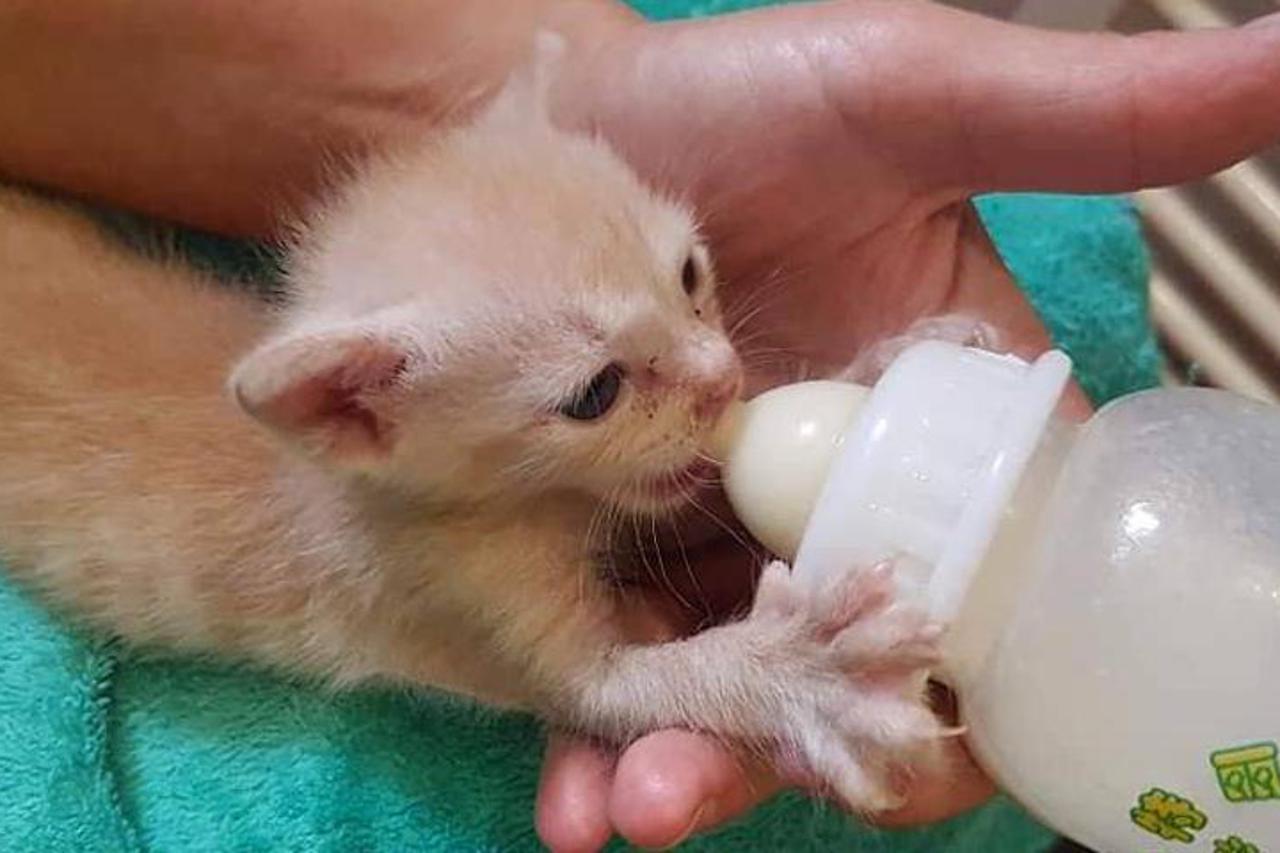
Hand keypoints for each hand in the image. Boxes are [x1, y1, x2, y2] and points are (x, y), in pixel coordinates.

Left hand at [536, 3, 1279, 849]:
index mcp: (945, 436)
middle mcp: (844, 504)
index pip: (1000, 592)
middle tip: (722, 792)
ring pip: (734, 685)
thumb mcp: (911, 95)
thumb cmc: (738, 98)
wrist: (550, 116)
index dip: (980, 693)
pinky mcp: (619, 540)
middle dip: (814, 751)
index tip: (923, 747)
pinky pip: (620, 655)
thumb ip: (1086, 117)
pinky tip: (571, 792)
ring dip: (694, 767)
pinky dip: (600, 727)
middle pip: (860, 670)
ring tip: (630, 809)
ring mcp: (726, 531)